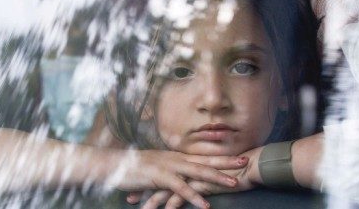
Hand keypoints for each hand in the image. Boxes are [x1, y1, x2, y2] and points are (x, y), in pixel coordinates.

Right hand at [106, 149, 248, 208]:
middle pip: (205, 160)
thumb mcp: (155, 169)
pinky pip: (180, 187)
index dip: (221, 156)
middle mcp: (175, 158)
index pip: (203, 155)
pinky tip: (205, 204)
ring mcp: (167, 166)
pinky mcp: (158, 177)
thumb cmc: (133, 169)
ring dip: (216, 177)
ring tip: (234, 183)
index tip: (238, 155)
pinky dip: (193, 195)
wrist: (112, 164)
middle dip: (226, 161)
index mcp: (175, 157)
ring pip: (197, 172)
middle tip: (246, 162)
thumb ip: (170, 172)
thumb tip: (181, 179)